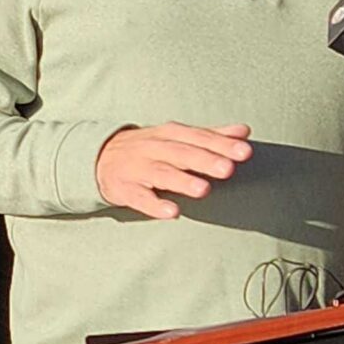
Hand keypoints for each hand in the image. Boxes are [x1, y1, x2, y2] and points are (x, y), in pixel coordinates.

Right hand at [94, 123, 252, 220]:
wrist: (99, 157)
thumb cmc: (149, 149)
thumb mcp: (176, 137)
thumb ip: (210, 136)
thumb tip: (243, 131)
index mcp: (169, 134)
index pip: (198, 138)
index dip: (221, 145)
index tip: (245, 152)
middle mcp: (153, 148)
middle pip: (182, 154)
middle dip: (205, 161)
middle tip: (228, 169)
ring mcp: (137, 169)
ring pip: (161, 174)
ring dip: (182, 181)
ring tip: (203, 189)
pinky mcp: (125, 189)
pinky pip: (140, 198)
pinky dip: (155, 205)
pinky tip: (172, 212)